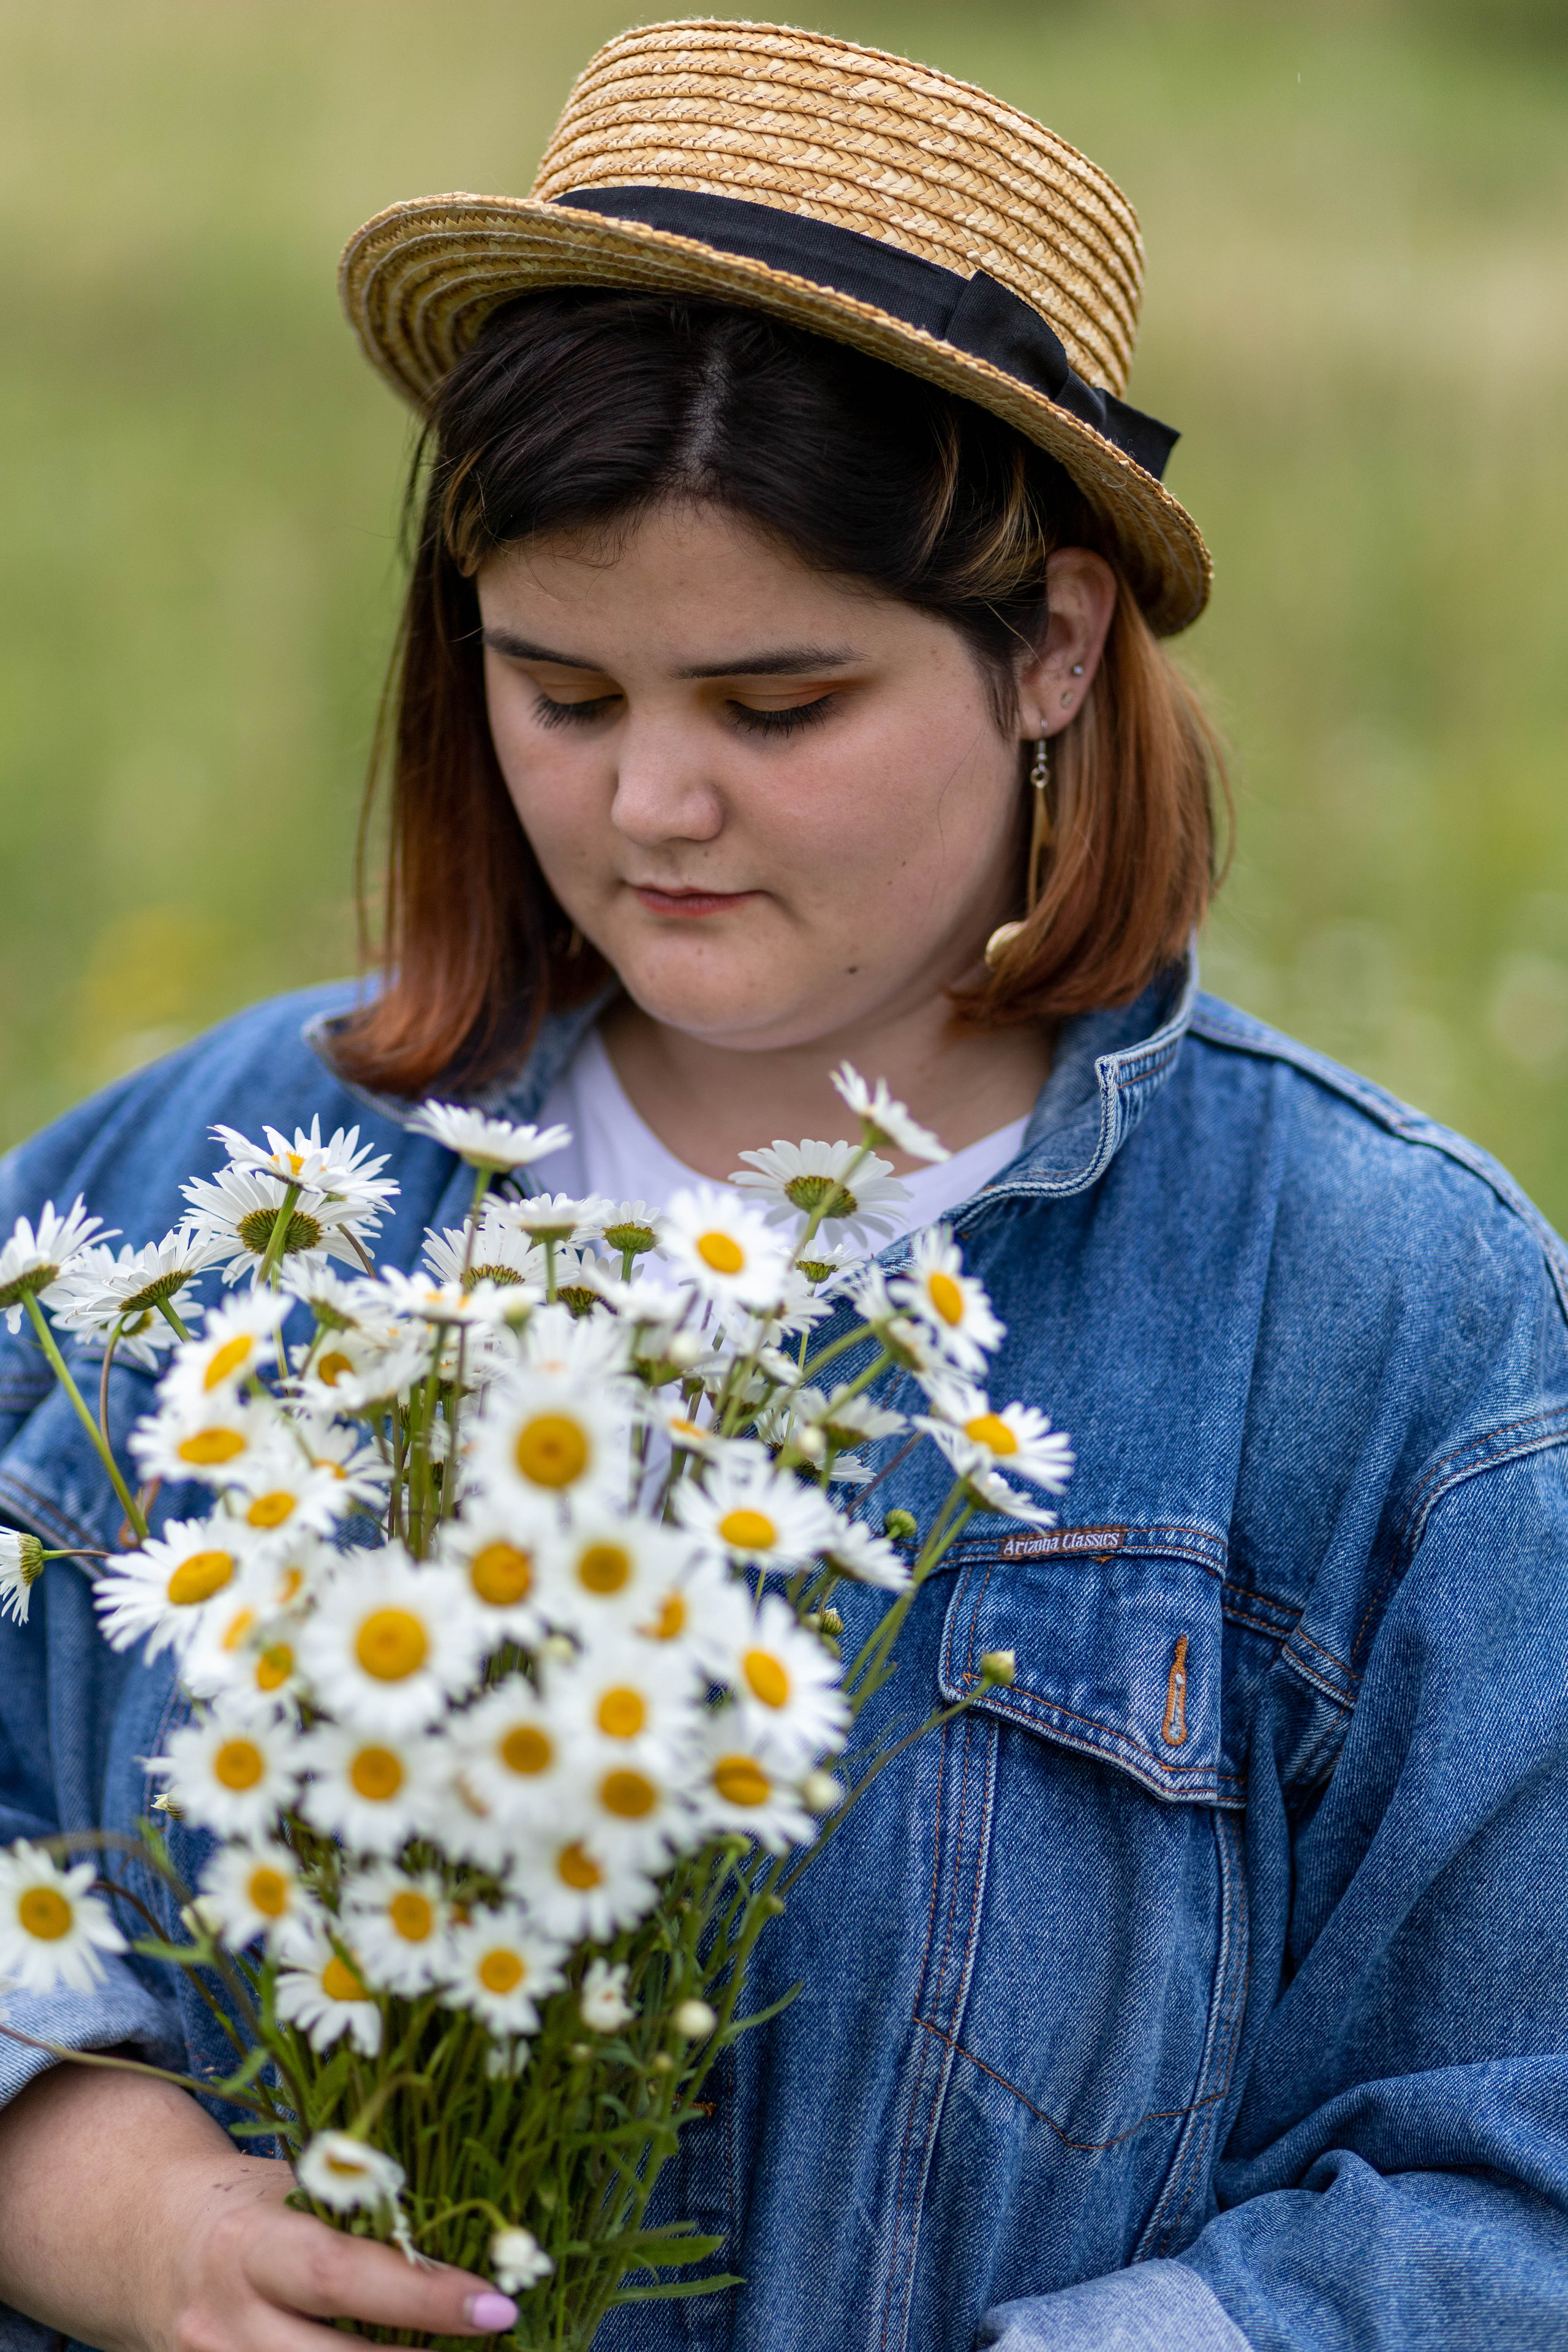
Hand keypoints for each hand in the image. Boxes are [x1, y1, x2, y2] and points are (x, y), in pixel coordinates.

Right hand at [150, 2146, 516, 2351]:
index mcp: (249, 2247)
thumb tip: (470, 2221)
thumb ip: (361, 2207)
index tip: (496, 2306)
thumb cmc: (244, 2204)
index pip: (342, 2277)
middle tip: (496, 2339)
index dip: (423, 2297)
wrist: (145, 2242)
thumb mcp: (292, 2188)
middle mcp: (225, 2325)